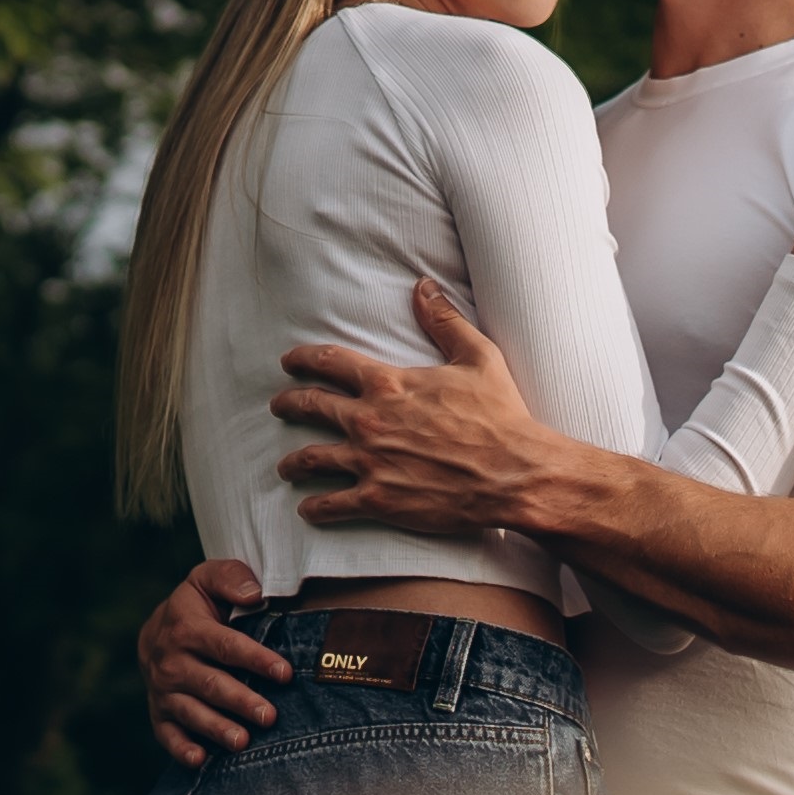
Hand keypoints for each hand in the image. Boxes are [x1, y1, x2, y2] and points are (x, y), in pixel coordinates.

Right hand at [139, 557, 285, 765]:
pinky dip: (182, 749)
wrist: (155, 631)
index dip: (256, 659)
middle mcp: (171, 661)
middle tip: (270, 715)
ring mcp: (163, 690)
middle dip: (241, 701)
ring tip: (243, 741)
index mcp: (186, 627)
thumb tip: (254, 595)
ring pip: (192, 712)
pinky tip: (201, 761)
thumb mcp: (208, 578)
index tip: (285, 673)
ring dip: (217, 728)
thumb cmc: (197, 605)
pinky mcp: (160, 714)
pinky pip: (167, 735)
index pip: (226, 645)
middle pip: (211, 684)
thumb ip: (231, 577)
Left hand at [276, 285, 569, 538]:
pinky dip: (315, 507)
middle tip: (279, 406)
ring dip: (293, 462)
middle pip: (312, 407)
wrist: (514, 473)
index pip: (331, 363)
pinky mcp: (378, 500)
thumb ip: (444, 321)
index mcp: (389, 384)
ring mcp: (370, 462)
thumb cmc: (501, 416)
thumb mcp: (478, 357)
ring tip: (285, 466)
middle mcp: (370, 421)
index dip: (304, 359)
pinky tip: (308, 508)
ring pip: (311, 458)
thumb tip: (424, 286)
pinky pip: (331, 503)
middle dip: (289, 404)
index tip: (290, 361)